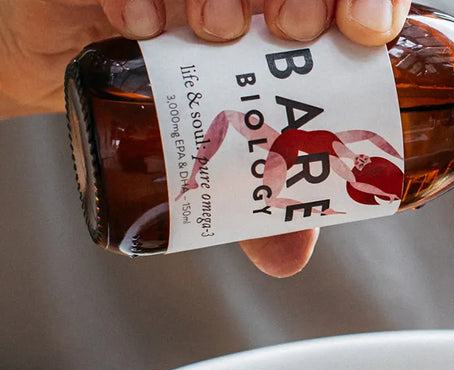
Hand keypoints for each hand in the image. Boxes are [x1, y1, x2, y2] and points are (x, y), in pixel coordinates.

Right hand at [0, 0, 410, 276]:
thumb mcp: (220, 150)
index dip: (372, 1)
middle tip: (293, 33)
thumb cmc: (167, 106)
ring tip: (216, 32)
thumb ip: (258, 193)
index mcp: (289, 18)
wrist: (81, 86)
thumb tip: (287, 259)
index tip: (365, 35)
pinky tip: (140, 24)